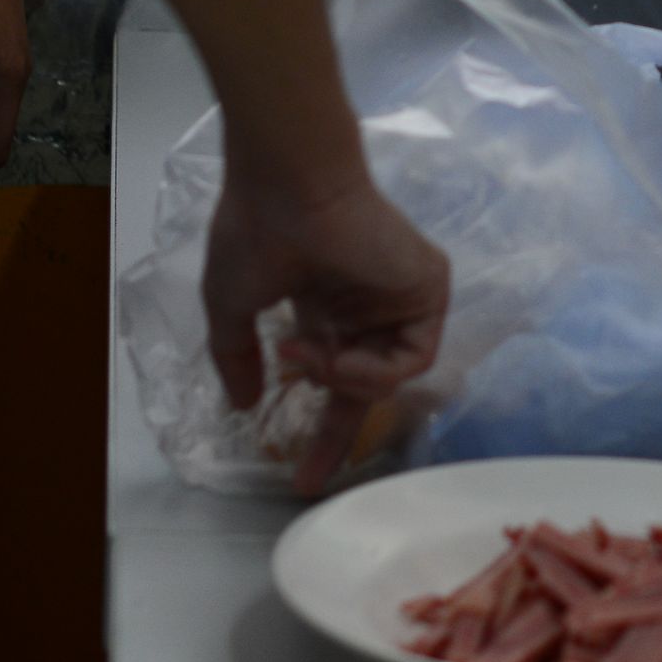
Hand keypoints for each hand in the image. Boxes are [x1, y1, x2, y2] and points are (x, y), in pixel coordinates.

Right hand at [203, 170, 451, 491]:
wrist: (291, 186)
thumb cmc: (257, 234)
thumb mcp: (232, 308)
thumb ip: (238, 359)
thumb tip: (243, 406)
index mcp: (325, 305)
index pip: (331, 378)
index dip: (318, 430)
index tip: (297, 475)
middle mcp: (366, 305)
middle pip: (364, 388)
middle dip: (335, 433)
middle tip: (306, 473)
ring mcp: (399, 297)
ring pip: (386, 378)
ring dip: (341, 381)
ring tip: (307, 356)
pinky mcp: (428, 287)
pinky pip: (413, 358)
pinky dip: (375, 370)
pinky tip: (342, 352)